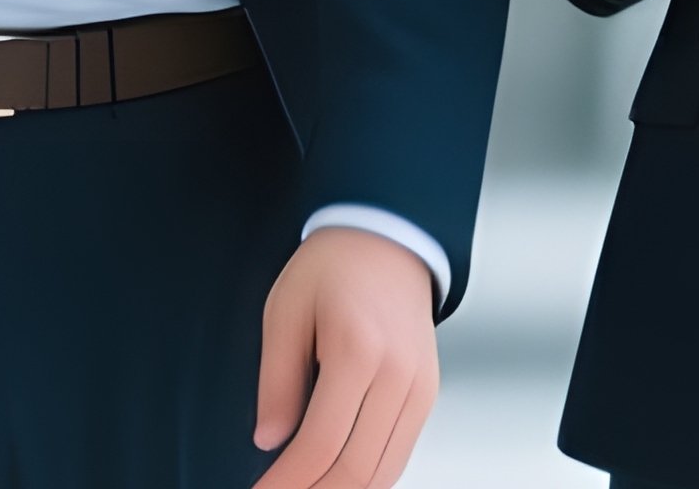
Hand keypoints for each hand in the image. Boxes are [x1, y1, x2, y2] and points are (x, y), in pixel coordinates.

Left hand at [251, 226, 439, 488]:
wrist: (388, 235)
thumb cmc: (334, 265)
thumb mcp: (285, 311)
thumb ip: (277, 381)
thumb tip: (270, 440)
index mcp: (357, 349)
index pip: (320, 445)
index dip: (286, 483)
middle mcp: (397, 373)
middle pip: (355, 470)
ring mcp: (419, 385)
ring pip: (383, 472)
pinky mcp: (428, 391)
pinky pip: (400, 454)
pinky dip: (369, 477)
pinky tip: (339, 477)